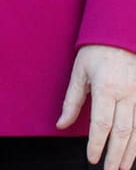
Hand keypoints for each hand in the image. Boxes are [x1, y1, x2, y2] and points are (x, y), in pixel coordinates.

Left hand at [58, 44, 135, 169]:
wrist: (120, 34)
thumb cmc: (96, 53)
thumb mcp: (78, 73)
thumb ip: (71, 101)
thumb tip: (61, 124)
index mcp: (107, 88)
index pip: (102, 124)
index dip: (97, 144)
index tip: (92, 159)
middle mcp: (128, 93)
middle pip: (123, 132)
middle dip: (116, 155)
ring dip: (132, 152)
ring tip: (123, 167)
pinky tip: (135, 151)